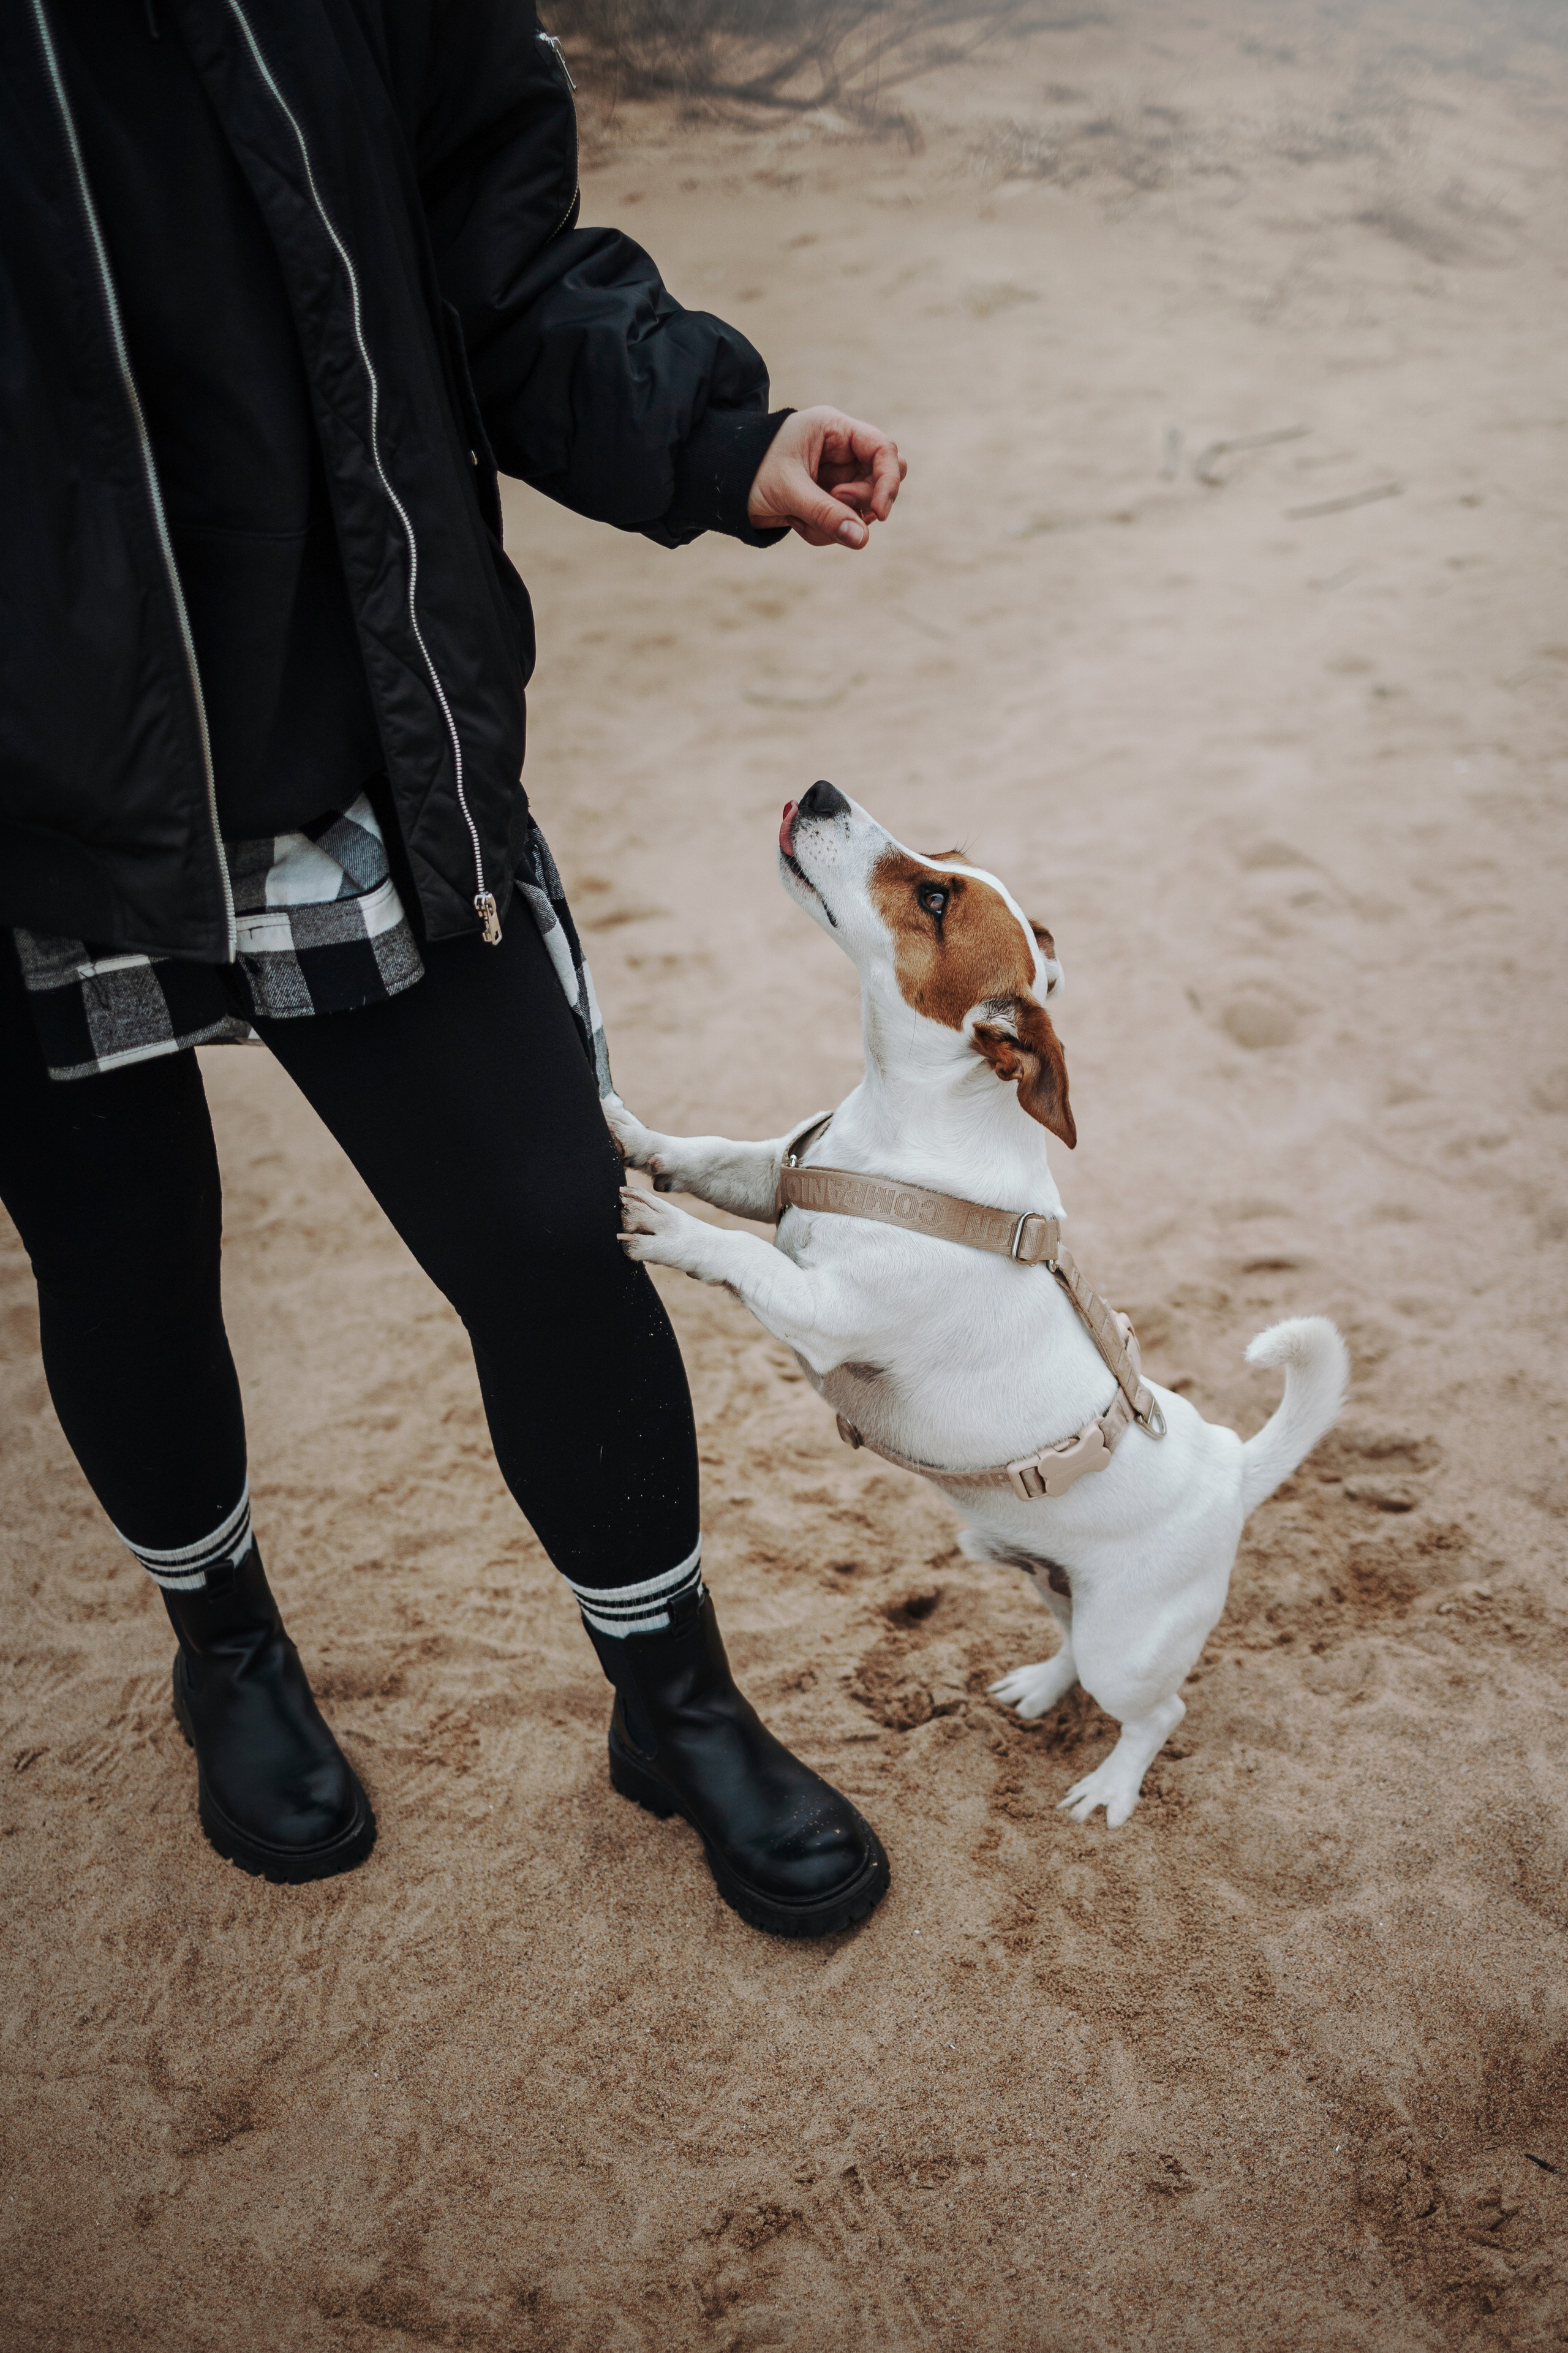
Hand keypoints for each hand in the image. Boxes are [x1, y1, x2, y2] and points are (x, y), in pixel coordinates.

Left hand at [746, 406, 904, 548]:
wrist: (721, 489)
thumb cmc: (749, 472)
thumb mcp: (787, 490)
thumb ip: (825, 513)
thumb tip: (862, 539)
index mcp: (833, 430)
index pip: (882, 448)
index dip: (888, 480)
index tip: (880, 512)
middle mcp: (841, 451)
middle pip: (881, 478)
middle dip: (863, 502)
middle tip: (835, 505)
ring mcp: (837, 477)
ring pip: (863, 509)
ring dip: (836, 522)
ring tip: (800, 517)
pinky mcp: (829, 501)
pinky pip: (844, 524)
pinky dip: (825, 531)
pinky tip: (796, 522)